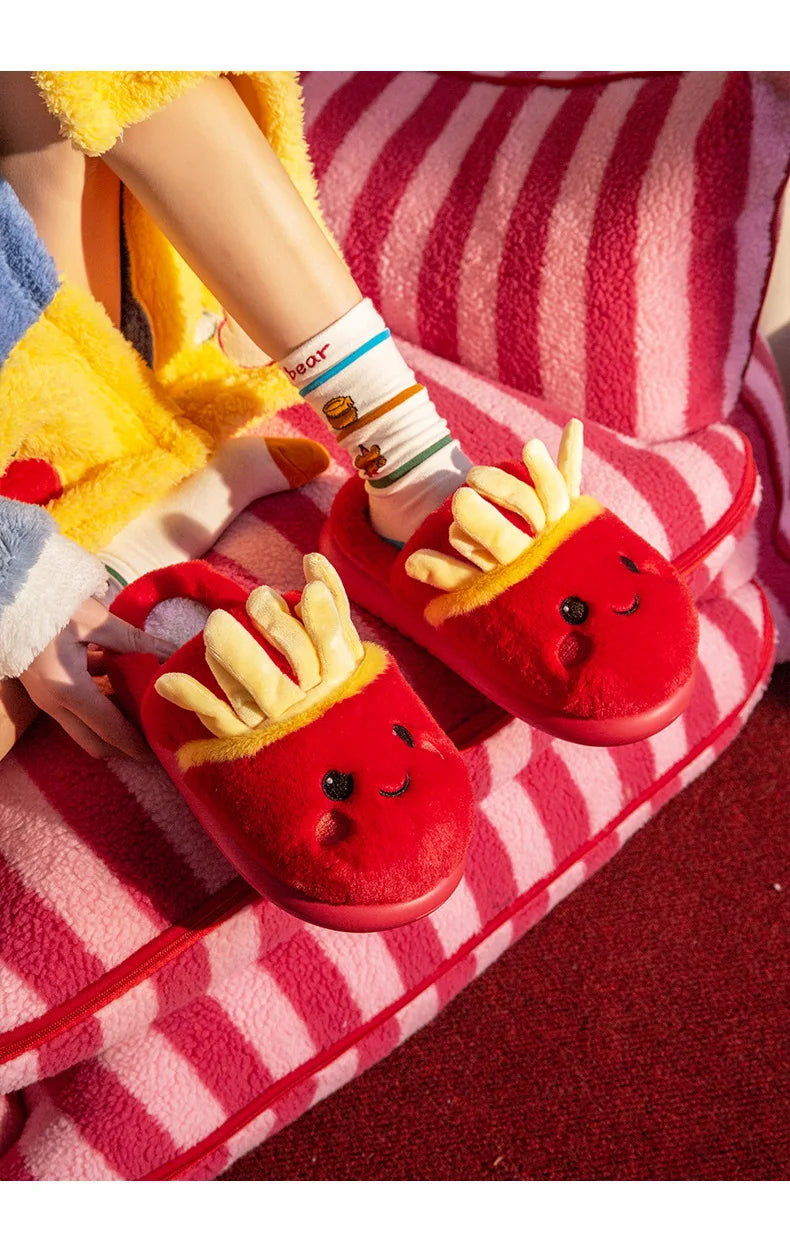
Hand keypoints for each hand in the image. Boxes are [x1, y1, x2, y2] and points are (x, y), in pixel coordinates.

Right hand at [20, 597, 175, 761]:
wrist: (7, 594)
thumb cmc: (47, 604)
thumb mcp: (94, 620)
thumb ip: (135, 640)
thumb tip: (173, 652)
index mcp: (69, 690)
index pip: (109, 729)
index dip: (135, 745)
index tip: (158, 756)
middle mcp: (55, 703)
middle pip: (94, 740)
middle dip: (123, 746)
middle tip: (154, 739)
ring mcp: (47, 697)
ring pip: (84, 726)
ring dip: (112, 724)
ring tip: (145, 714)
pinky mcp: (45, 686)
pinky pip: (76, 706)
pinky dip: (100, 703)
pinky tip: (123, 685)